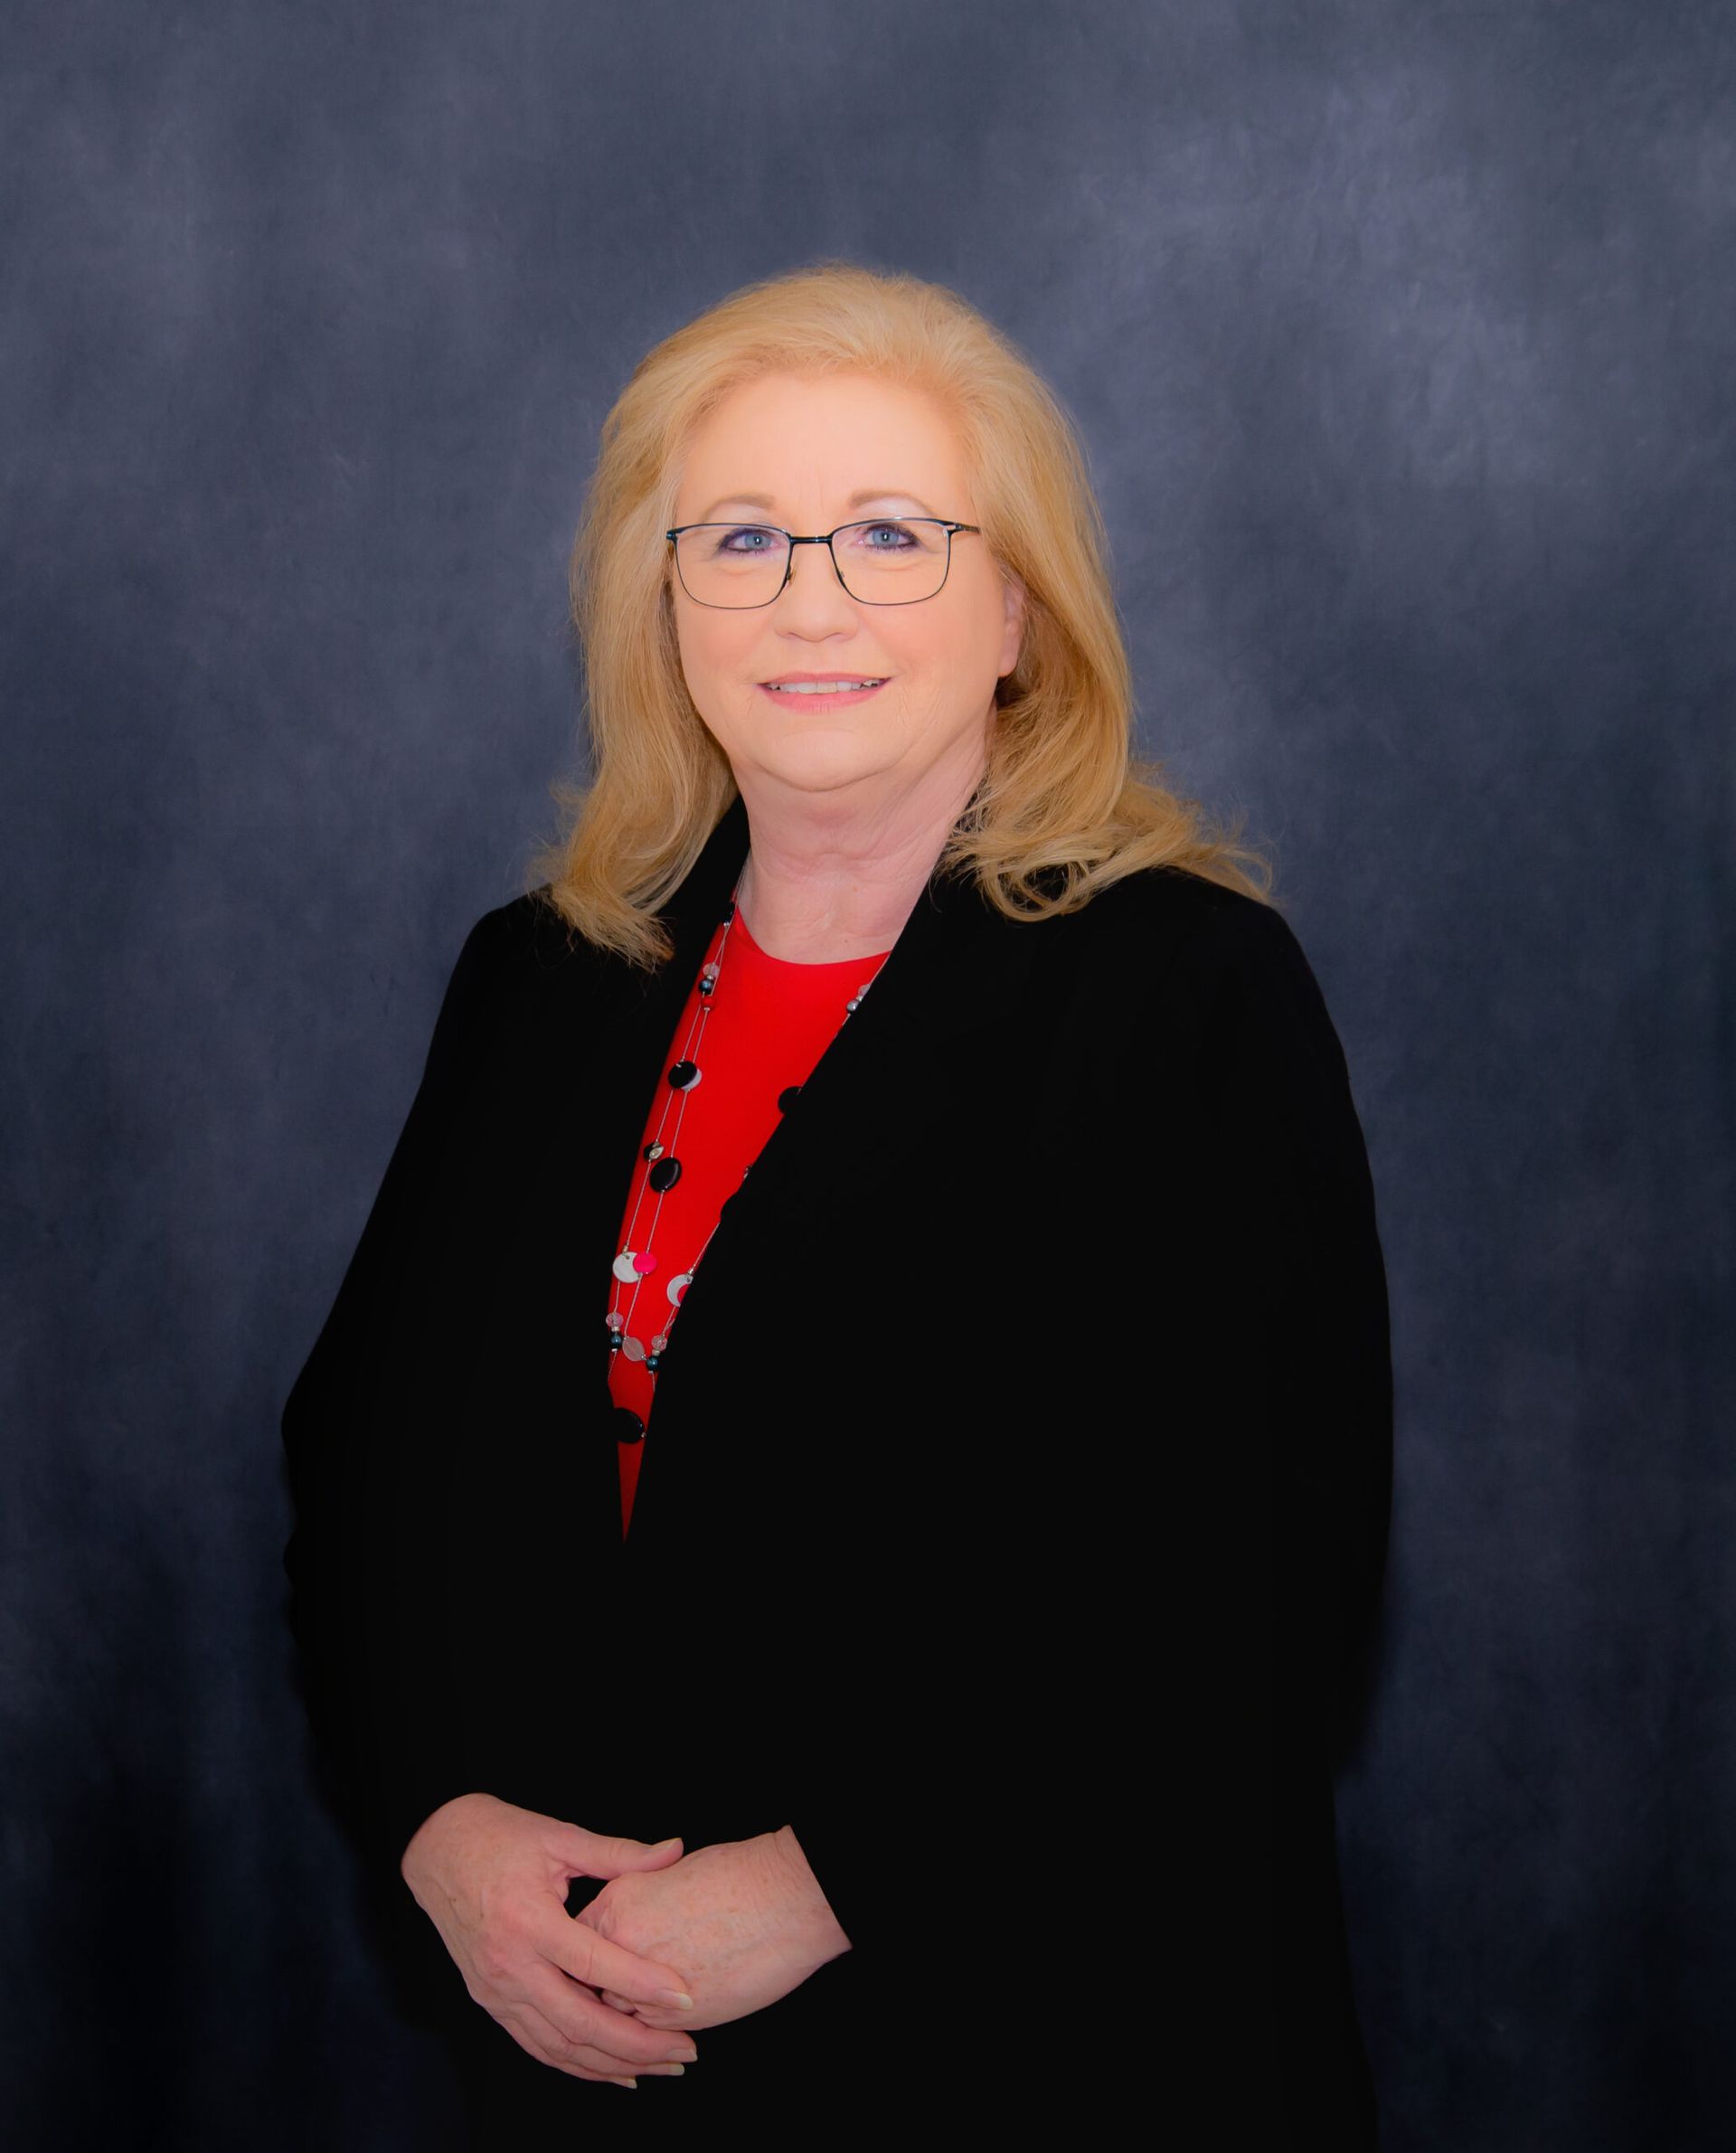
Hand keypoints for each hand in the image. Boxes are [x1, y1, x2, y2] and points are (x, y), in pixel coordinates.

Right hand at [399, 1793, 702, 2088]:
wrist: (440, 1850)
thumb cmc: (502, 1838)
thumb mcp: (561, 1837)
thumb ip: (620, 1853)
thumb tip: (675, 1849)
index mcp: (528, 1921)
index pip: (593, 1965)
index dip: (642, 1985)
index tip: (685, 1998)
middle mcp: (509, 1965)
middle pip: (579, 2021)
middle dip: (636, 2044)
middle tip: (685, 2049)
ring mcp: (496, 1990)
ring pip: (559, 2046)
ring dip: (611, 2064)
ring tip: (661, 2065)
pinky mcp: (491, 2001)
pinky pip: (537, 2045)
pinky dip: (577, 2064)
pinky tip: (613, 2069)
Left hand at [579, 1825, 851, 2031]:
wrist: (782, 1898)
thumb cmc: (738, 1876)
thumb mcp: (672, 1872)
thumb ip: (640, 1900)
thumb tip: (634, 1921)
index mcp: (617, 1904)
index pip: (582, 1942)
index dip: (590, 1954)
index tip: (599, 1961)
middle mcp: (622, 1946)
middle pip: (592, 1983)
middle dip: (602, 1988)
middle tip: (615, 1989)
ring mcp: (647, 1986)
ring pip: (619, 2014)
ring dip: (628, 2014)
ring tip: (645, 2010)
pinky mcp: (678, 2017)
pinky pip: (650, 2034)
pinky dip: (655, 2032)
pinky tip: (674, 2018)